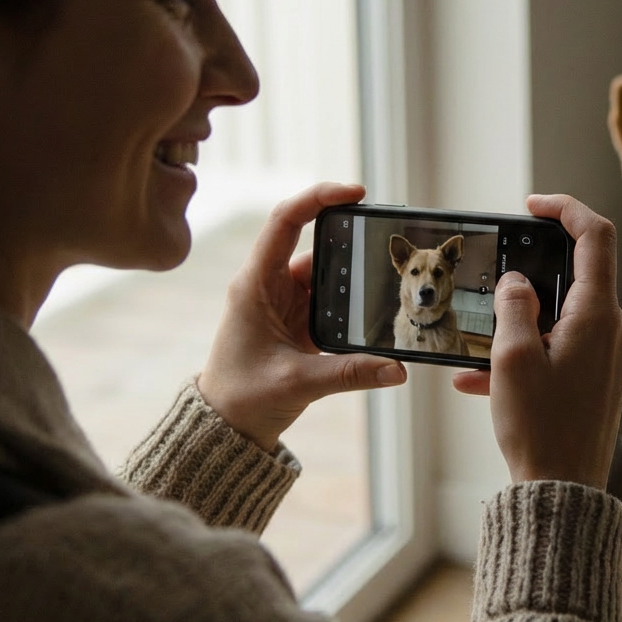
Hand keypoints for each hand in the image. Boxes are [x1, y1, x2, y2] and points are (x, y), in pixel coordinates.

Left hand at [197, 183, 405, 451]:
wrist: (225, 427)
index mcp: (255, 283)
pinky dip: (352, 301)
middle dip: (350, 239)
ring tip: (388, 278)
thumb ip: (350, 373)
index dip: (319, 198)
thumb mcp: (297, 383)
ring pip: (326, 273)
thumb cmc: (242, 399)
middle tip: (387, 240)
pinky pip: (330, 298)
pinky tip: (375, 308)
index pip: (285, 220)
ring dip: (353, 277)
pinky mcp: (297, 320)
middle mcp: (269, 284)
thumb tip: (397, 368)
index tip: (356, 193)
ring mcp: (284, 301)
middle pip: (313, 243)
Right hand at [453, 194, 621, 488]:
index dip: (566, 209)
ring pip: (562, 314)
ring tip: (479, 347)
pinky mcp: (598, 376)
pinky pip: (560, 346)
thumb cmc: (541, 429)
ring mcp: (608, 353)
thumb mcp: (512, 358)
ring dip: (520, 322)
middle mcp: (613, 329)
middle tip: (495, 283)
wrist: (563, 494)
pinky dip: (526, 352)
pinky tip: (481, 380)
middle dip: (530, 276)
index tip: (533, 206)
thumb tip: (516, 282)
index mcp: (599, 315)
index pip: (595, 235)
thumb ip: (513, 306)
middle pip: (576, 274)